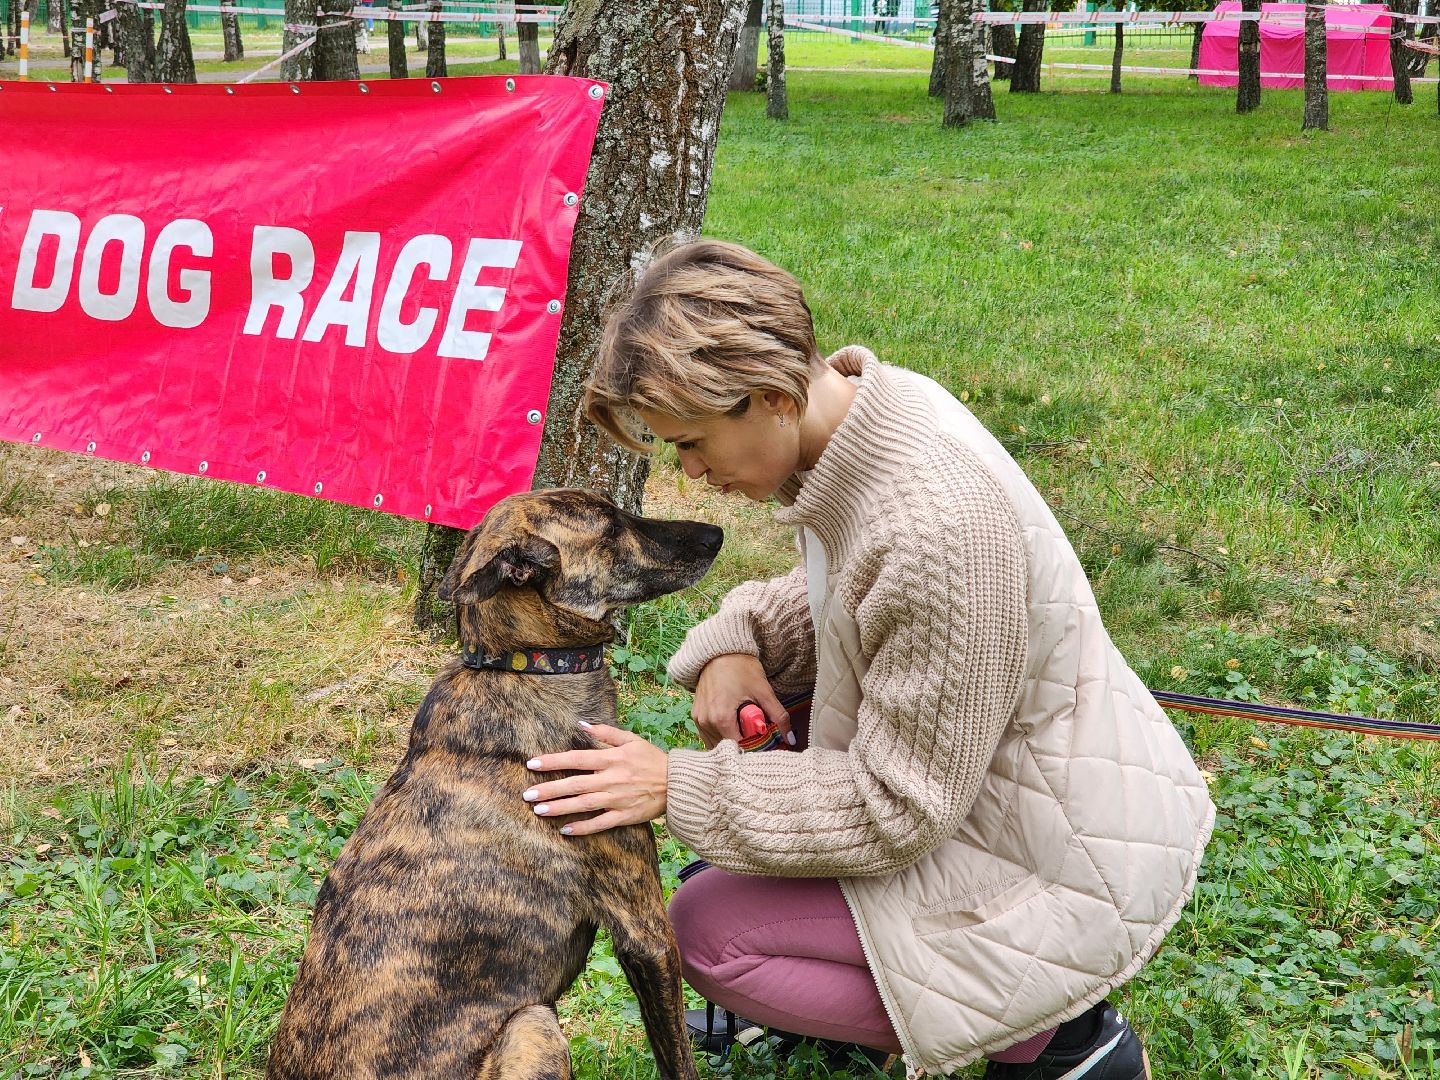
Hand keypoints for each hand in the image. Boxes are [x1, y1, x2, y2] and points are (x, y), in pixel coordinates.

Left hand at [522, 723, 667, 835]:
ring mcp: (617, 799)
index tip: (532, 764)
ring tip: (538, 811)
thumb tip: (581, 724)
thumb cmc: (652, 759)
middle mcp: (611, 779)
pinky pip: (599, 823)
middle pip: (575, 784)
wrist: (677, 784)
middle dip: (549, 789)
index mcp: (612, 759)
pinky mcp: (624, 816)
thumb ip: (606, 732)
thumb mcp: (631, 740)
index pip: (576, 758)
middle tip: (527, 795)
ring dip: (559, 808)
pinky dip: (582, 828)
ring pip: (582, 805)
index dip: (553, 761)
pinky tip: (564, 829)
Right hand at [691, 653, 791, 749]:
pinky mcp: (696, 715)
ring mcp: (699, 719)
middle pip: (728, 747)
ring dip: (731, 740)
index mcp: (721, 718)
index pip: (738, 749)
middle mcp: (706, 722)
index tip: (764, 743)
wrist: (720, 651)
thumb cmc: (740, 668)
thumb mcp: (763, 691)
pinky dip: (721, 735)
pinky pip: (709, 735)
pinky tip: (732, 724)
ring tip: (744, 726)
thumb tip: (790, 737)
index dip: (754, 749)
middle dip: (744, 745)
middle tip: (756, 732)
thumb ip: (778, 716)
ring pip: (717, 744)